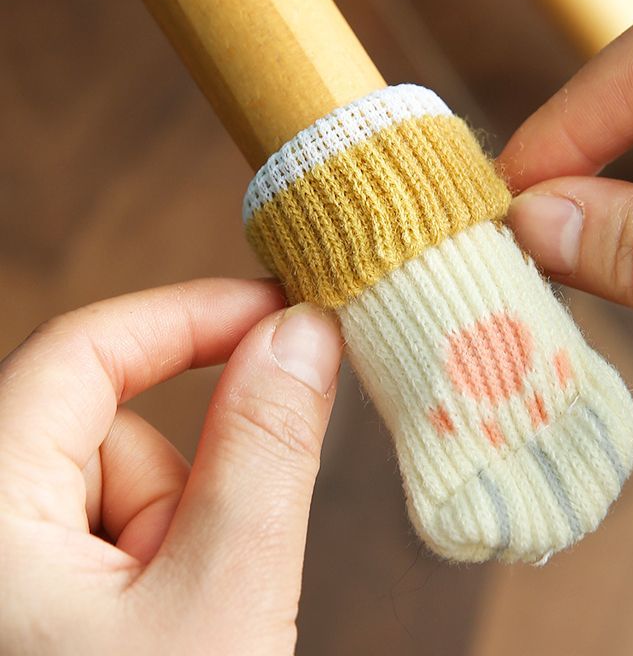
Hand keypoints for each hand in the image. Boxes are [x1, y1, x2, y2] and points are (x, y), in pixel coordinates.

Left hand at [0, 279, 342, 653]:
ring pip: (118, 489)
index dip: (190, 315)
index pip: (80, 350)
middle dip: (186, 484)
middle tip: (216, 576)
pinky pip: (108, 535)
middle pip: (110, 429)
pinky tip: (158, 639)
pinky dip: (152, 569)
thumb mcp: (219, 600)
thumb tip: (301, 333)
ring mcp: (5, 559)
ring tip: (180, 630)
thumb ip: (262, 451)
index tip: (281, 311)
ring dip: (171, 539)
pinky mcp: (28, 592)